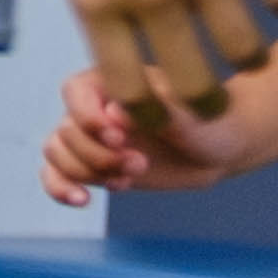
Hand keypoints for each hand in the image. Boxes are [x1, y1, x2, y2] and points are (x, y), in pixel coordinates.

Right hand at [42, 61, 260, 207]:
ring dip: (89, 172)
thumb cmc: (210, 120)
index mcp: (117, 78)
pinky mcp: (94, 165)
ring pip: (56, 153)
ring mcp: (92, 136)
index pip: (74, 91)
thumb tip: (112, 112)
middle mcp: (96, 104)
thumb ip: (156, 107)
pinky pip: (56, 175)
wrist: (221, 149)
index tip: (120, 137)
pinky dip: (61, 189)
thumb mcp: (193, 112)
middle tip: (140, 164)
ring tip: (129, 178)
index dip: (88, 118)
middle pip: (66, 130)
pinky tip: (84, 200)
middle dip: (99, 155)